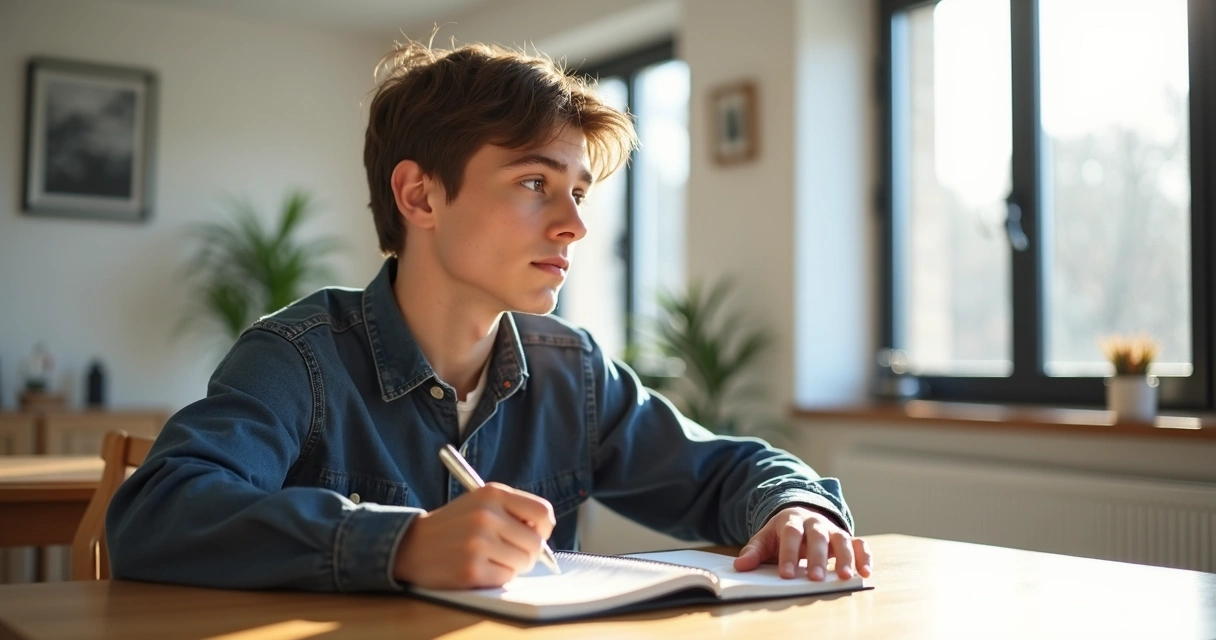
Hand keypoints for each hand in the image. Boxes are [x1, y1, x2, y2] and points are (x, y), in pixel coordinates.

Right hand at [393, 482, 555, 588]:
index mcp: (493, 493)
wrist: (411, 544)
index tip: (534, 533)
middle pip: (536, 543)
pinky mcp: (472, 569)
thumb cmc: (453, 525)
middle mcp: (487, 515)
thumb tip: (544, 534)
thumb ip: (512, 511)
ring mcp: (478, 543)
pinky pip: (505, 578)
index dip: (544, 528)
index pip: (543, 512)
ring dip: (512, 566)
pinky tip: (479, 568)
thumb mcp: (481, 503)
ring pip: (523, 562)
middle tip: (509, 552)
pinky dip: (497, 577)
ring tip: (490, 558)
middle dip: (527, 552)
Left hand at [732, 506, 871, 580]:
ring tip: (843, 577)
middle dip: (817, 557)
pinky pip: (859, 544)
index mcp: (791, 521)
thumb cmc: (782, 533)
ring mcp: (832, 529)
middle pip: (817, 536)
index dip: (789, 554)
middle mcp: (814, 522)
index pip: (791, 535)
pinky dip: (864, 557)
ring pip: (841, 539)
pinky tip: (865, 572)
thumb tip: (740, 566)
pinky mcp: (847, 538)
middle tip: (814, 578)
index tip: (786, 574)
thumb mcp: (765, 539)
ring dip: (844, 558)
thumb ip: (754, 552)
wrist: (801, 516)